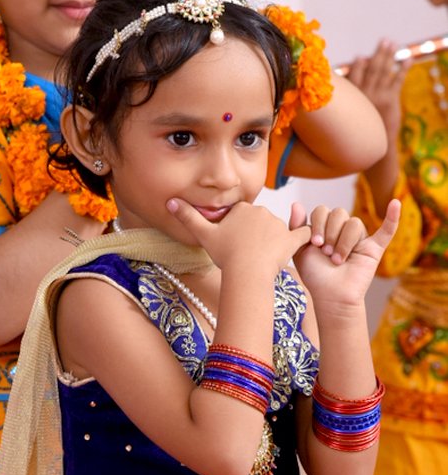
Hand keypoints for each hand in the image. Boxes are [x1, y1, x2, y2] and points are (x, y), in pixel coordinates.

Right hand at [167, 198, 311, 277]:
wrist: (246, 272)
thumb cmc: (225, 255)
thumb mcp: (203, 235)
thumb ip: (187, 217)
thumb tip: (169, 202)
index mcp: (244, 208)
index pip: (242, 216)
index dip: (237, 229)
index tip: (233, 243)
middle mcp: (263, 212)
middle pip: (259, 222)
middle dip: (254, 234)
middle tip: (246, 253)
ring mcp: (279, 225)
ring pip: (276, 229)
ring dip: (272, 240)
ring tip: (262, 258)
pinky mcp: (291, 240)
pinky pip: (303, 234)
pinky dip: (305, 235)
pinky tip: (304, 239)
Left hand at [292, 199, 400, 308]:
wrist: (330, 296)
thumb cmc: (315, 275)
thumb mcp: (300, 249)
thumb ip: (297, 227)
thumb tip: (296, 203)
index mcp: (325, 227)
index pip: (322, 210)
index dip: (318, 223)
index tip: (314, 243)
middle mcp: (342, 230)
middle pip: (339, 213)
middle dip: (330, 232)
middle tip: (326, 252)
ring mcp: (360, 238)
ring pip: (354, 223)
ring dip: (344, 242)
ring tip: (339, 260)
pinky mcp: (374, 248)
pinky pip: (386, 230)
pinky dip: (392, 217)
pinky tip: (395, 204)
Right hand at [346, 38, 405, 138]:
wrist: (373, 143)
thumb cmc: (358, 127)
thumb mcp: (348, 112)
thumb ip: (348, 94)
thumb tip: (348, 73)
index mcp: (353, 95)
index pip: (355, 74)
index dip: (359, 65)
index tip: (360, 57)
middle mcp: (365, 93)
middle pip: (372, 68)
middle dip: (379, 53)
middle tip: (384, 40)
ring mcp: (379, 95)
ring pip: (384, 71)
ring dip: (389, 56)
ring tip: (393, 44)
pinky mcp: (391, 100)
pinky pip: (397, 80)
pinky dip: (403, 69)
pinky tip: (407, 59)